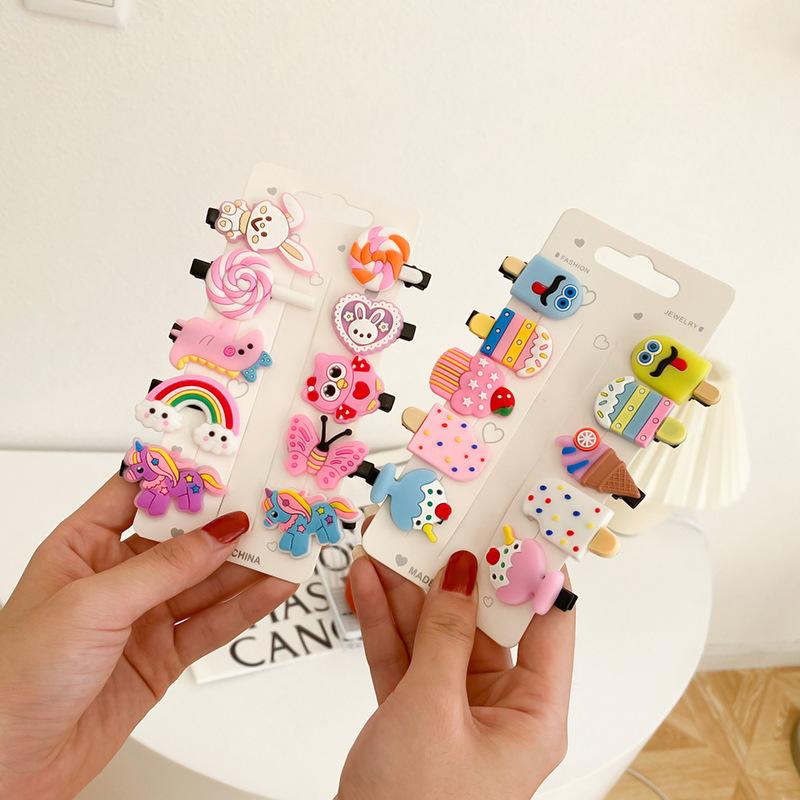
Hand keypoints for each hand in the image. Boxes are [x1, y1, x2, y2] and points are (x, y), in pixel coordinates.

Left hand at [0, 475, 295, 799]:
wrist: (8, 767)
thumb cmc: (16, 677)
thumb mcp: (93, 605)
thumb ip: (165, 568)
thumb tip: (221, 534)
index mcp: (84, 546)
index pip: (140, 493)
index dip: (183, 474)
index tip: (226, 458)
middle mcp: (117, 577)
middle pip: (185, 538)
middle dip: (229, 522)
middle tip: (272, 505)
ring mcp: (144, 617)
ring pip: (208, 581)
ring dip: (248, 564)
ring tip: (288, 543)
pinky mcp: (163, 656)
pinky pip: (214, 623)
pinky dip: (247, 605)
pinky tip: (273, 587)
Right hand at [339, 547, 573, 799]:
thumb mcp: (432, 708)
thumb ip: (445, 634)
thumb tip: (462, 572)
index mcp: (533, 713)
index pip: (547, 624)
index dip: (534, 570)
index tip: (518, 523)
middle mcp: (499, 707)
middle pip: (482, 621)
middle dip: (453, 574)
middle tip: (439, 525)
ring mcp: (454, 708)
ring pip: (436, 633)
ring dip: (409, 592)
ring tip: (390, 544)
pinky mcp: (415, 712)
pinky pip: (404, 655)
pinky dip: (385, 622)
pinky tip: (367, 583)